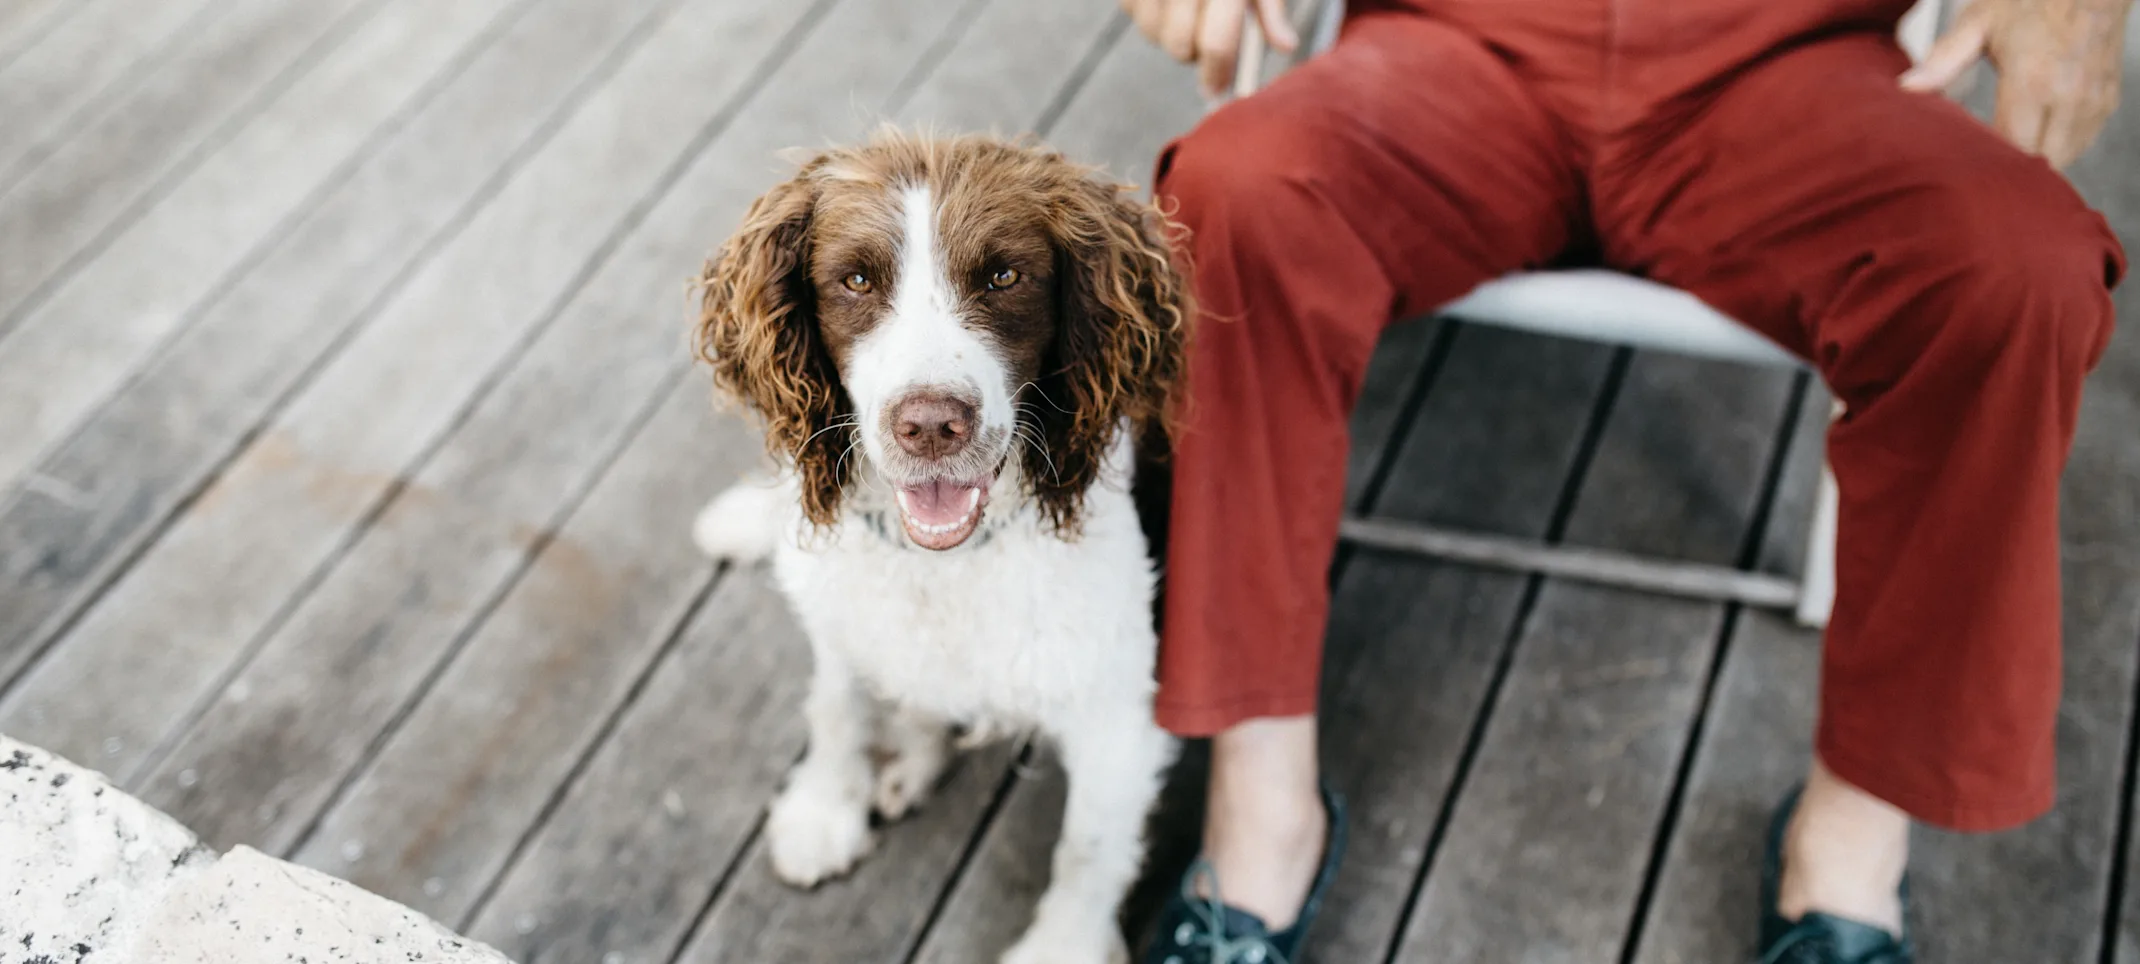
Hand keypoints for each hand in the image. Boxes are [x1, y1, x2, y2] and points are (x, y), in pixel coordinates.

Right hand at [1123, 0, 1297, 98]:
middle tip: (1208, 42)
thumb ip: (1271, 7)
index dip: (1218, 74)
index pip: (1217, 43)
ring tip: (1188, 10)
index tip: (1218, 91)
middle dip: (1196, 54)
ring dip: (1172, 35)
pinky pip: (1135, 15)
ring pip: (1154, 35)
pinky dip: (1151, 14)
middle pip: (1181, 47)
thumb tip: (1286, 46)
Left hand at [1901, 0, 2131, 167]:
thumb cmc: (2031, 0)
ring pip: (2065, 156)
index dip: (1987, 161)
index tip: (1964, 161)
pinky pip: (2083, 140)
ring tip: (2010, 149)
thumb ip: (1943, 60)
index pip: (2010, 147)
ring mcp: (2093, 100)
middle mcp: (2068, 96)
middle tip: (1984, 161)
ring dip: (2038, 157)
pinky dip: (2062, 143)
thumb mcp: (1979, 23)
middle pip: (2039, 161)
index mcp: (2032, 82)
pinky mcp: (2108, 100)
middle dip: (2011, 165)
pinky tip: (2039, 132)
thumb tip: (1906, 88)